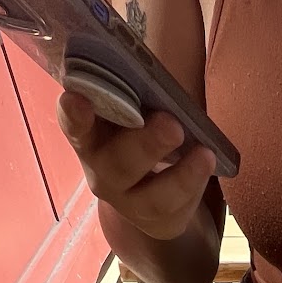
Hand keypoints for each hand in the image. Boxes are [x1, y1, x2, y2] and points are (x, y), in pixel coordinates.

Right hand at [57, 91, 215, 245]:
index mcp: (89, 134)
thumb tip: (150, 61)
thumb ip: (135, 90)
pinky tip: (208, 162)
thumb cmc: (137, 129)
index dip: (73, 113)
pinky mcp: (155, 221)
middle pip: (116, 164)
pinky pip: (175, 209)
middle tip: (171, 124)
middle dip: (144, 144)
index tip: (77, 98)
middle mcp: (101, 170)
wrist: (149, 187)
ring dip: (179, 175)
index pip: (74, 124)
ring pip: (150, 197)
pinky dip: (195, 185)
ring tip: (204, 152)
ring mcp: (127, 201)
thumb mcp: (133, 106)